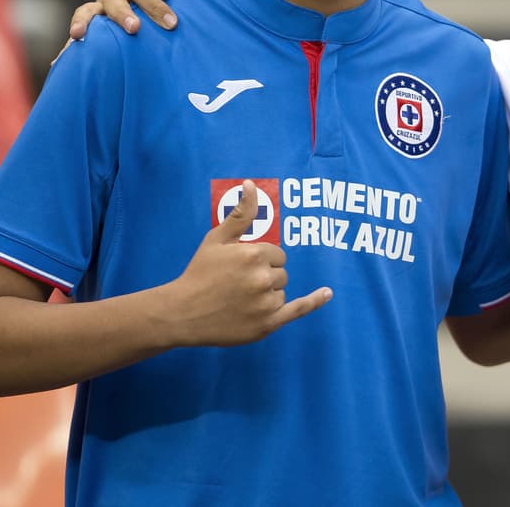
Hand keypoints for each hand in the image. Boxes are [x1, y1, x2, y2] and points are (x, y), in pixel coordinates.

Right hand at [68, 0, 187, 39]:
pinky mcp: (96, 26)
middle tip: (134, 28)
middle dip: (122, 15)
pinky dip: (69, 45)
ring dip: (82, 23)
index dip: (155, 5)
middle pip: (113, 0)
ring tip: (78, 35)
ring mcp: (102, 9)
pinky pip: (80, 33)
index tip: (171, 22)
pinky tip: (61, 60)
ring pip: (87, 12)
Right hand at [166, 180, 330, 346]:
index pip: (277, 255)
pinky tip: (328, 293)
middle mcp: (264, 278)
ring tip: (239, 299)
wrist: (182, 313)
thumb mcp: (217, 239)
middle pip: (281, 273)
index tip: (240, 268)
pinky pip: (299, 309)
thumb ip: (240, 214)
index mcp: (255, 254)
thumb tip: (251, 184)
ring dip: (268, 294)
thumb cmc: (199, 273)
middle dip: (264, 276)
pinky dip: (315, 301)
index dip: (260, 260)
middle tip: (237, 285)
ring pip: (282, 292)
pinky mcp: (267, 324)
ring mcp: (267, 303)